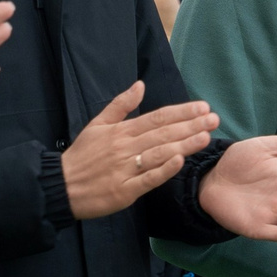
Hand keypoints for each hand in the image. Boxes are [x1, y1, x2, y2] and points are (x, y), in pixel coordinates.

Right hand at [62, 81, 221, 219]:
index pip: (157, 117)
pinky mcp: (124, 191)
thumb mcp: (97, 124)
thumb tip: (140, 85)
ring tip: (206, 137)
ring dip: (184, 145)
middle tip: (214, 119)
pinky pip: (147, 179)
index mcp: (122, 131)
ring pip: (159, 154)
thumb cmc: (82, 155)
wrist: (62, 186)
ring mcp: (126, 170)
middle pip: (163, 133)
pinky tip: (179, 161)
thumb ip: (120, 105)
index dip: (182, 112)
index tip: (203, 107)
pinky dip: (163, 170)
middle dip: (191, 125)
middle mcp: (126, 148)